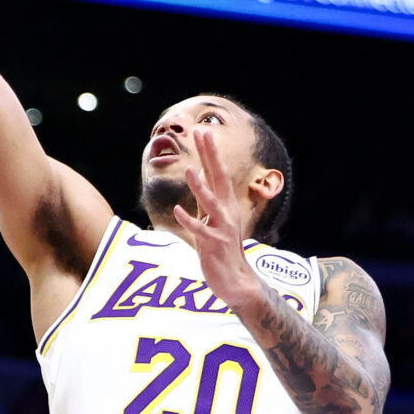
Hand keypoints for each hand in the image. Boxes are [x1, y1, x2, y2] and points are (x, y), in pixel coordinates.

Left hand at [169, 126, 268, 314]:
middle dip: (210, 156)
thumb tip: (199, 174)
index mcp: (224, 205)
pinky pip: (200, 231)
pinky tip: (177, 210)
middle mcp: (226, 212)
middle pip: (218, 179)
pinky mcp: (213, 245)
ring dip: (200, 186)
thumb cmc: (221, 249)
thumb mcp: (213, 219)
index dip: (209, 153)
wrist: (235, 282)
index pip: (217, 173)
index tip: (202, 132)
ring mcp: (222, 228)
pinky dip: (190, 221)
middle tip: (202, 134)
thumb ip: (206, 198)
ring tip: (190, 169)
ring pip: (211, 203)